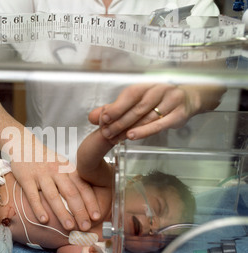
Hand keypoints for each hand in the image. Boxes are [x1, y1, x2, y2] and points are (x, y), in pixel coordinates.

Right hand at [10, 144, 100, 231]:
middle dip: (80, 211)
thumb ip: (72, 180)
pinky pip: (33, 196)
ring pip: (53, 196)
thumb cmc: (45, 159)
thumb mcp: (62, 165)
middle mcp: (56, 171)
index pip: (82, 187)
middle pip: (71, 193)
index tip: (96, 216)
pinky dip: (39, 209)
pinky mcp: (26, 178)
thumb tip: (85, 202)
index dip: (90, 202)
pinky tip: (44, 220)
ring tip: (69, 227)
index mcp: (67, 168)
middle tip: (86, 227)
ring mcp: (41, 175)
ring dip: (62, 213)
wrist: (23, 145)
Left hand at [89, 83, 224, 141]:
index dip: (116, 107)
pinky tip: (133, 136)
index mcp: (146, 84)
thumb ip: (113, 109)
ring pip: (148, 117)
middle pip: (137, 108)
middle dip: (120, 122)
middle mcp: (159, 90)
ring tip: (116, 138)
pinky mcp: (179, 114)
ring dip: (130, 129)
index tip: (103, 119)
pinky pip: (161, 124)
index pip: (130, 95)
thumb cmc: (157, 100)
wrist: (188, 99)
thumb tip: (92, 117)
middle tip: (107, 134)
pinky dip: (146, 131)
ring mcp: (171, 101)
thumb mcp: (134, 102)